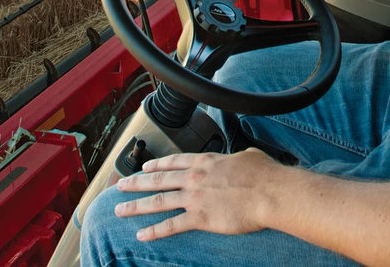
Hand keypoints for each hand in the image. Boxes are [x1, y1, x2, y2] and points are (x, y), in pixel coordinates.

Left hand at [113, 149, 285, 240]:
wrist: (270, 193)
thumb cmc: (264, 175)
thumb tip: (240, 159)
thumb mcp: (247, 156)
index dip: (157, 164)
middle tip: (120, 185)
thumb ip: (235, 158)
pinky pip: (171, 226)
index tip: (144, 167)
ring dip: (136, 206)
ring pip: (158, 201)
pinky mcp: (200, 218)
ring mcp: (195, 198)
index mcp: (206, 161)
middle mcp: (195, 178)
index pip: (174, 161)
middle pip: (158, 180)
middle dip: (136, 183)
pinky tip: (142, 234)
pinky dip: (155, 231)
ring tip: (120, 209)